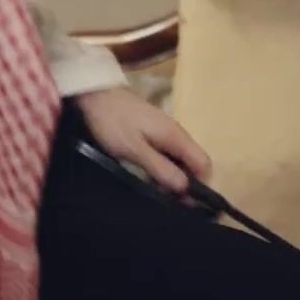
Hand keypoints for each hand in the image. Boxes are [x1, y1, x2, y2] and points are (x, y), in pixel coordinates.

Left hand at [77, 87, 211, 192]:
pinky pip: (168, 153)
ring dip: (174, 177)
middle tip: (172, 204)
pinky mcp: (153, 131)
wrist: (95, 93)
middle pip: (193, 163)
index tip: (189, 206)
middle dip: (188, 184)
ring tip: (160, 195)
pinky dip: (164, 168)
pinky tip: (150, 178)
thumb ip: (160, 167)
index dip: (202, 186)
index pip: (204, 164)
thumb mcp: (134, 149)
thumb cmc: (113, 122)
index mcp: (176, 137)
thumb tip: (186, 188)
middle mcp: (176, 133)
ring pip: (180, 159)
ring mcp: (165, 131)